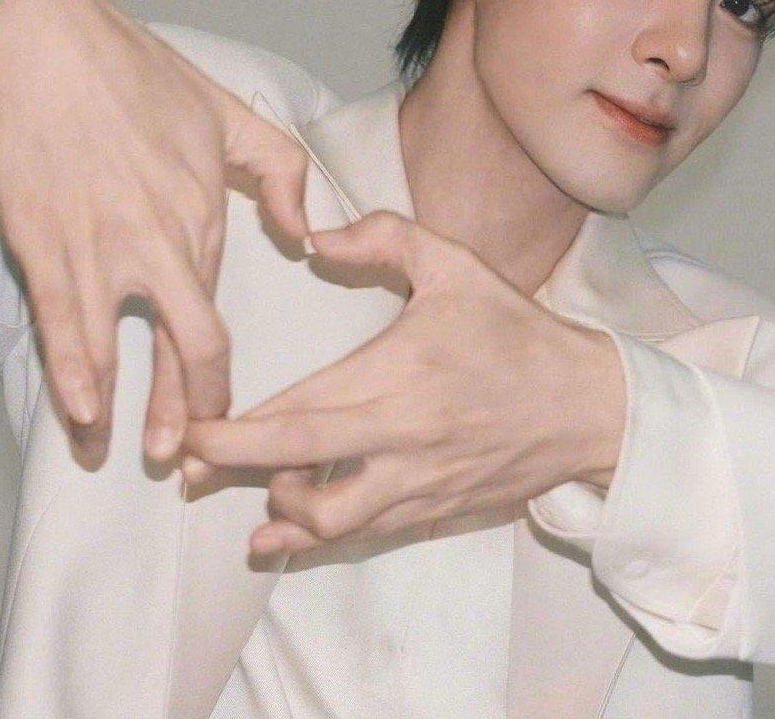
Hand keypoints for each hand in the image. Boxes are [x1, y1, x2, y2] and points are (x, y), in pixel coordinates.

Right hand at [0, 0, 314, 468]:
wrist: (39, 37)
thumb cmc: (132, 70)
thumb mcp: (227, 110)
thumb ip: (279, 169)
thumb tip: (305, 234)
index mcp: (205, 212)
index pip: (220, 318)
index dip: (219, 380)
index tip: (219, 420)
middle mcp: (163, 239)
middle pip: (189, 346)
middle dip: (188, 414)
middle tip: (184, 461)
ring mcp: (102, 244)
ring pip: (122, 348)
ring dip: (124, 410)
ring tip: (117, 451)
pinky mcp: (45, 240)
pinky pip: (62, 322)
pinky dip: (71, 373)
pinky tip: (80, 410)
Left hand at [181, 209, 626, 556]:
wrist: (588, 407)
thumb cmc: (517, 333)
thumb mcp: (455, 266)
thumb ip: (382, 238)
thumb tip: (313, 236)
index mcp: (399, 375)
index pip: (298, 411)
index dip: (234, 430)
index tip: (190, 429)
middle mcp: (401, 439)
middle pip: (296, 469)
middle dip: (231, 471)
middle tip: (186, 469)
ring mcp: (418, 484)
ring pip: (329, 519)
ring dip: (277, 511)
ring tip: (246, 494)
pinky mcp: (433, 510)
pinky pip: (364, 535)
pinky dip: (318, 539)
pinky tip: (284, 535)